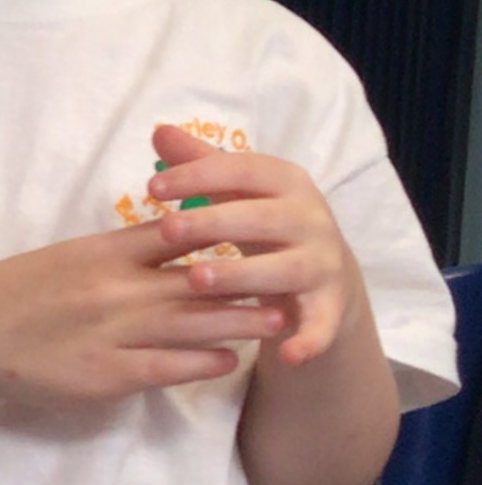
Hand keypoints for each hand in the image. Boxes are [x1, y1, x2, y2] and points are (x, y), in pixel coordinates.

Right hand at [0, 211, 294, 409]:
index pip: (176, 236)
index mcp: (103, 252)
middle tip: (292, 279)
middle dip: (249, 281)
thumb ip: (118, 250)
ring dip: (239, 323)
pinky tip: (229, 361)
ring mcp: (112, 334)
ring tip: (278, 320)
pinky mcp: (106, 375)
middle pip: (197, 282)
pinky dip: (202, 363)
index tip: (261, 232)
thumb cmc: (15, 290)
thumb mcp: (68, 254)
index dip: (223, 235)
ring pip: (191, 325)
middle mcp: (115, 289)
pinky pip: (166, 368)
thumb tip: (167, 238)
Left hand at [142, 124, 361, 367]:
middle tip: (168, 229)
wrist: (324, 271)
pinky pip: (322, 324)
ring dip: (244, 275)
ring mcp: (323, 263)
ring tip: (199, 279)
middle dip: (215, 222)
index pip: (241, 170)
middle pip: (262, 218)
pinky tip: (286, 355)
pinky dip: (309, 339)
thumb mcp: (236, 192)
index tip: (152, 187)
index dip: (198, 175)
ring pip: (284, 269)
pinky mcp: (332, 305)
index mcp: (286, 181)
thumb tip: (158, 129)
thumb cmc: (262, 221)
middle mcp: (310, 218)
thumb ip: (201, 163)